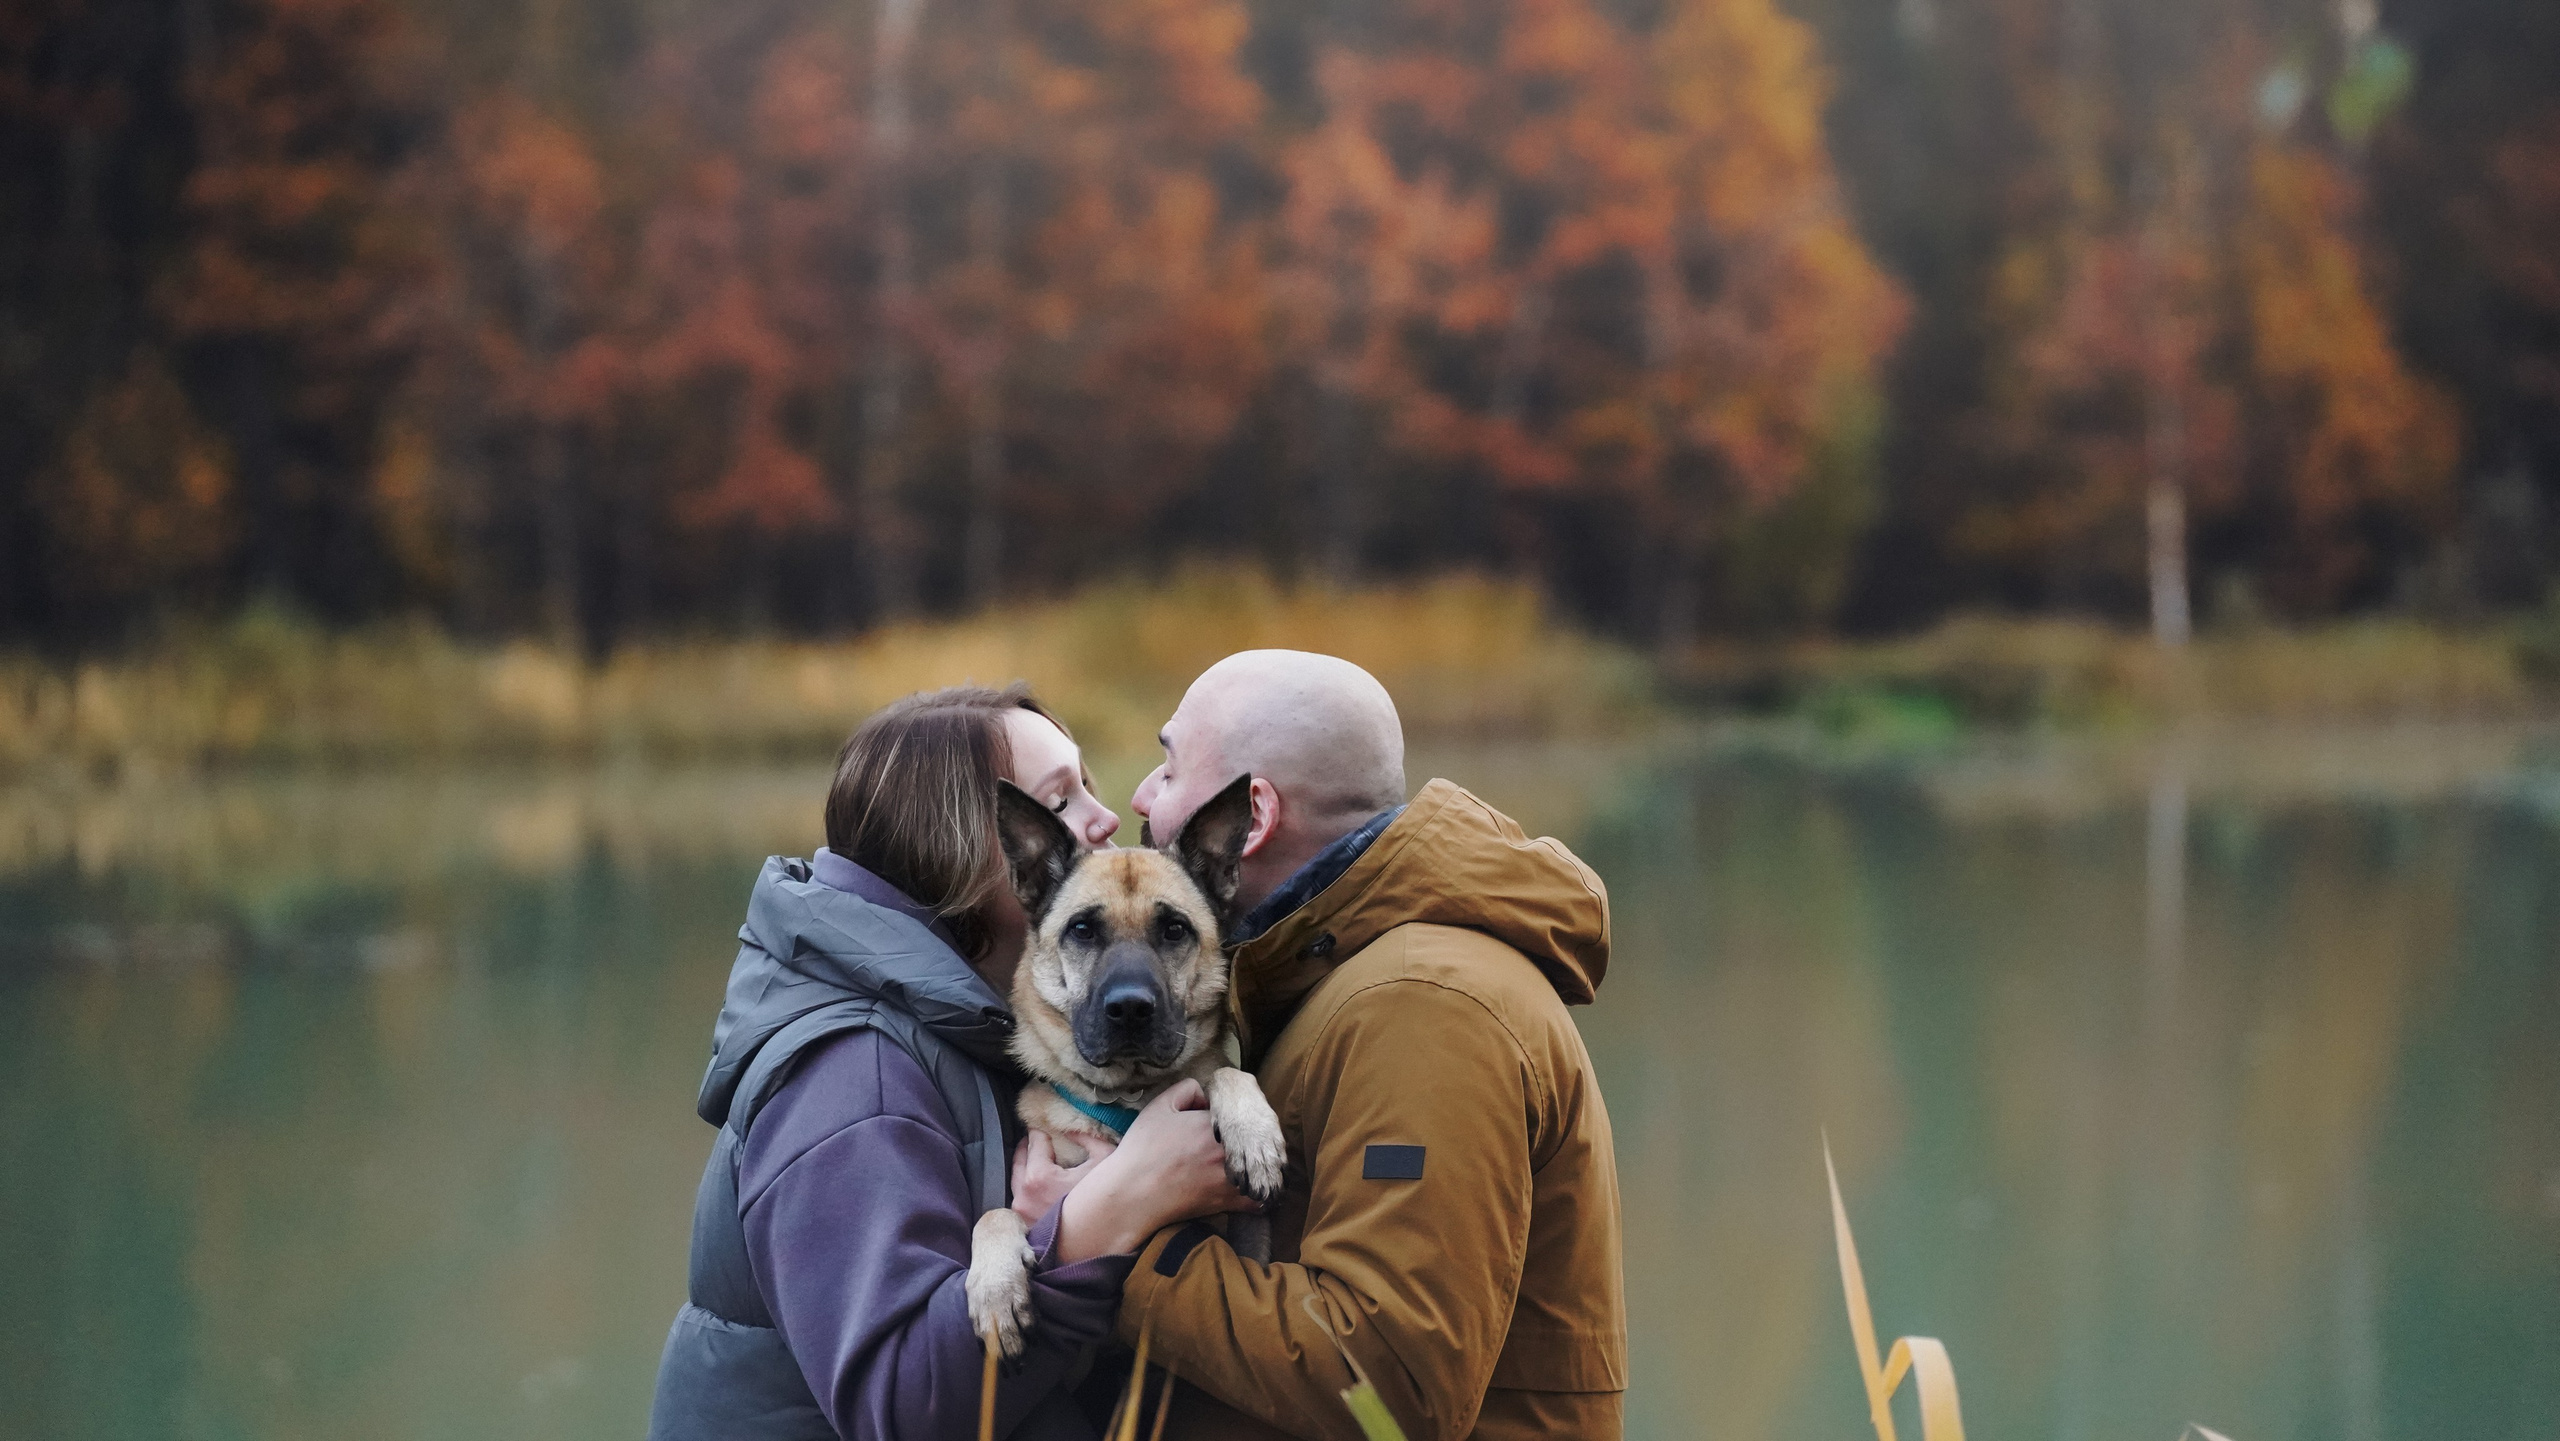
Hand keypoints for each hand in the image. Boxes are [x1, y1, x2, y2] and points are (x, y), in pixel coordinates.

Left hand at [1010, 1130, 1113, 1227]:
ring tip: (1040, 1156)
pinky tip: (1041, 1181)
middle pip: (1020, 1156)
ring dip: (1026, 1163)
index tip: (1046, 1124)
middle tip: (1041, 1137)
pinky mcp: (1023, 1222)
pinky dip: (1027, 1184)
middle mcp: (1024, 1193)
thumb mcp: (1104, 1160)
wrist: (1098, 1239)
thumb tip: (1069, 1128)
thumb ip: (1087, 1138)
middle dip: (1030, 1144)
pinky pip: (1019, 1194)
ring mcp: (1021, 1210)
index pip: (1034, 1140)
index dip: (1041, 1129)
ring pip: (1016, 1175)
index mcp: (1039, 1176)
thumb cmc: (1103, 1199)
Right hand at [1054, 1079, 1257, 1263]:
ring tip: (1251, 1168)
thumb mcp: (1159, 1106)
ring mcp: (1232, 1178)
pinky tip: (1253, 1191)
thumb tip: (1206, 1097)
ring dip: (1258, 1168)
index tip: (1213, 1125)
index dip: (1223, 1118)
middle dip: (1244, 1141)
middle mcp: (1228, 1150)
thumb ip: (1187, 1090)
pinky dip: (1259, 1196)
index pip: (1232, 1114)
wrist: (1133, 1194)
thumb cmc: (1143, 1150)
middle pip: (1251, 1140)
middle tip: (1230, 1146)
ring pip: (1260, 1170)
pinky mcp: (1229, 1202)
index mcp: (1214, 1125)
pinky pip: (1257, 1200)